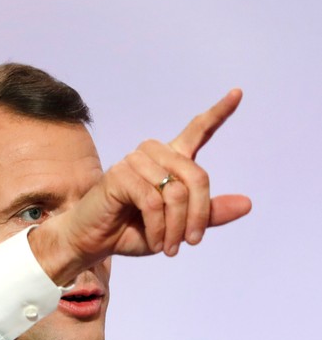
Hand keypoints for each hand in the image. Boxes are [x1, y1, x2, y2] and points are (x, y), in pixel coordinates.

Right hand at [31, 90, 251, 285]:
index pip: (197, 131)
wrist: (93, 242)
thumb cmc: (132, 231)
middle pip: (196, 175)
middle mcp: (154, 154)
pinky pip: (153, 202)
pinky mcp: (119, 175)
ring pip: (176, 191)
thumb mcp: (178, 227)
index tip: (237, 93)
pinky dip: (159, 228)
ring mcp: (135, 161)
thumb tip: (247, 203)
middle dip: (199, 215)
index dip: (219, 112)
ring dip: (177, 226)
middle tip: (192, 242)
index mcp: (169, 160)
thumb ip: (208, 214)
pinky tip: (155, 241)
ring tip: (170, 247)